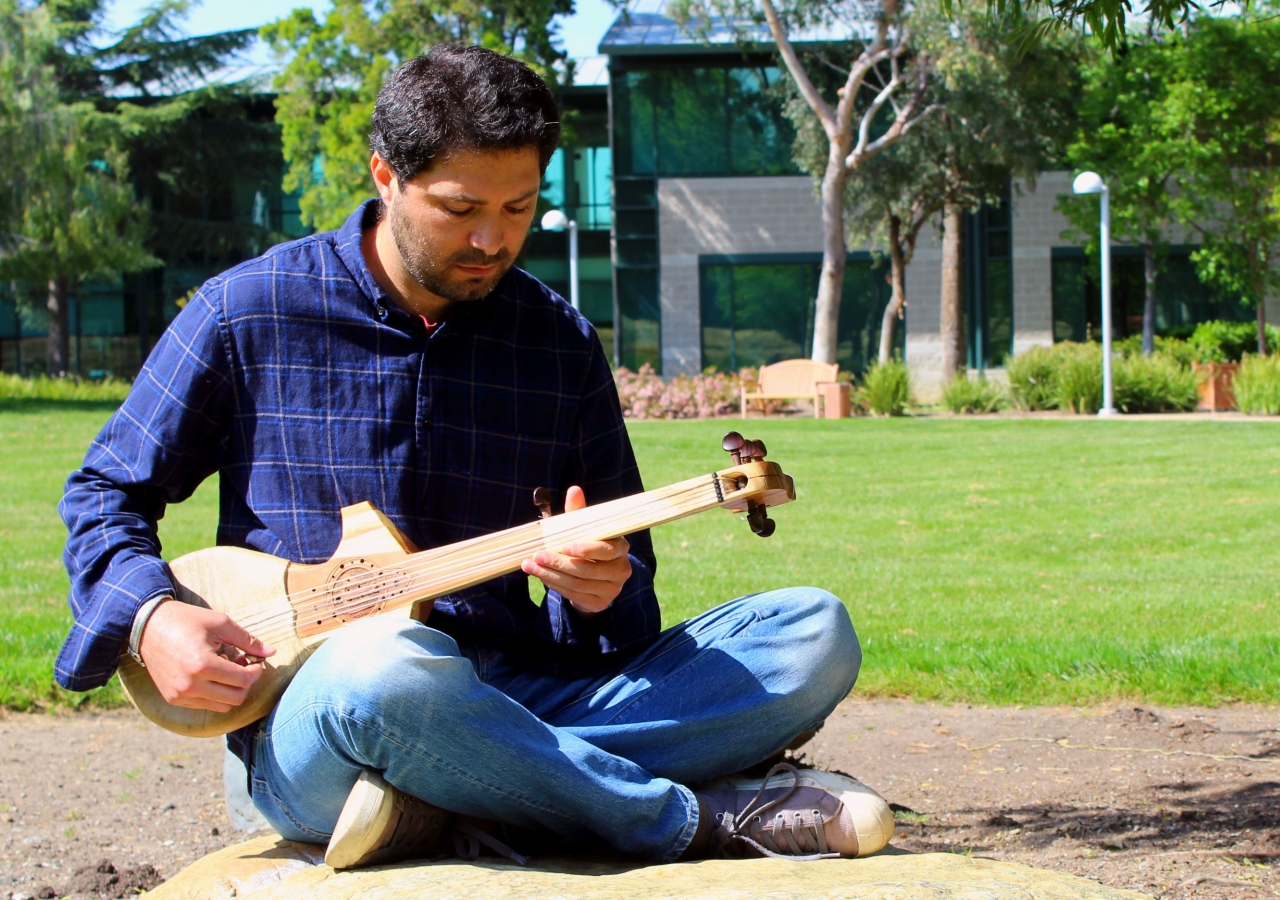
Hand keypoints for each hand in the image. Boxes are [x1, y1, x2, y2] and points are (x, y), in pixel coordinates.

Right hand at [138, 601, 275, 712]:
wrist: (148, 626)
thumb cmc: (186, 620)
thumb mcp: (220, 623)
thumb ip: (248, 640)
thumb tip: (272, 652)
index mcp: (202, 665)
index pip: (243, 680)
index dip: (256, 671)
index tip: (255, 660)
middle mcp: (189, 685)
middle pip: (236, 697)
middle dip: (246, 682)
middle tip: (243, 665)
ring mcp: (179, 695)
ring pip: (222, 706)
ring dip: (231, 690)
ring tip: (227, 669)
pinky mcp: (173, 699)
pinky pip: (205, 705)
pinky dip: (215, 694)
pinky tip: (212, 675)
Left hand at [522, 485, 631, 615]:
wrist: (597, 579)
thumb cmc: (588, 546)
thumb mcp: (584, 529)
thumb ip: (579, 512)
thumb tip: (574, 489)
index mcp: (620, 548)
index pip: (606, 550)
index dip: (586, 549)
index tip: (564, 545)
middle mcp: (621, 570)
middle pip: (587, 569)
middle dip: (559, 562)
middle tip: (537, 555)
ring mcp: (612, 589)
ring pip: (577, 583)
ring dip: (551, 574)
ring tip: (531, 565)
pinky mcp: (600, 603)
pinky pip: (574, 595)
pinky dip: (555, 585)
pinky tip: (541, 576)